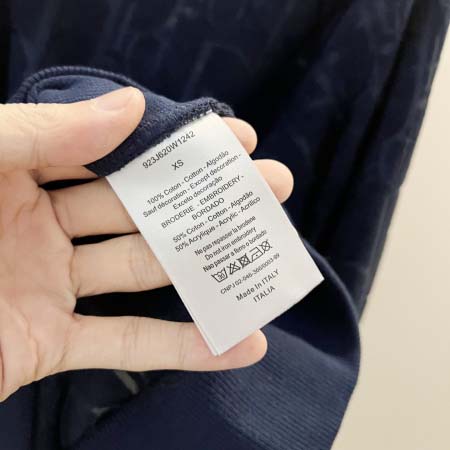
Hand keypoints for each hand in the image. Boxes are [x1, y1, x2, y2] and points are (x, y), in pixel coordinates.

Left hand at [0, 87, 293, 400]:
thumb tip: (131, 105)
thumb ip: (44, 130)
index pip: (116, 151)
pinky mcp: (49, 344)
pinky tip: (239, 342)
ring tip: (269, 260)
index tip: (235, 141)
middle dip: (211, 200)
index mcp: (18, 173)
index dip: (177, 144)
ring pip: (144, 275)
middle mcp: (42, 226)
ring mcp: (50, 287)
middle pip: (144, 209)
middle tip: (274, 188)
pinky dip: (183, 348)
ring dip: (207, 270)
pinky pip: (125, 344)